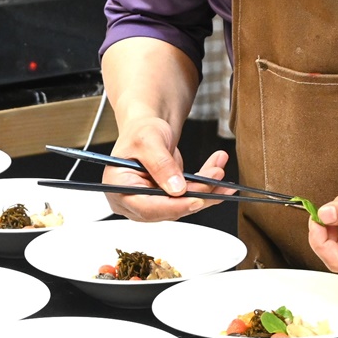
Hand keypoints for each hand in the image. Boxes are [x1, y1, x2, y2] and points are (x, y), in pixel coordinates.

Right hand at [103, 117, 233, 221]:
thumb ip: (161, 164)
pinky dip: (206, 185)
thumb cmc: (141, 131)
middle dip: (196, 193)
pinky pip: (190, 197)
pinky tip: (216, 172)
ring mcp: (151, 201)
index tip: (196, 199)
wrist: (149, 129)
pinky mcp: (167, 199)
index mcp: (118, 188)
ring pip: (183, 204)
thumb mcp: (149, 140)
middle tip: (215, 176)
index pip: (146, 207)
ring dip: (206, 189)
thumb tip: (176, 189)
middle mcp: (133, 200)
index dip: (173, 206)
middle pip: (168, 208)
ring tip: (219, 170)